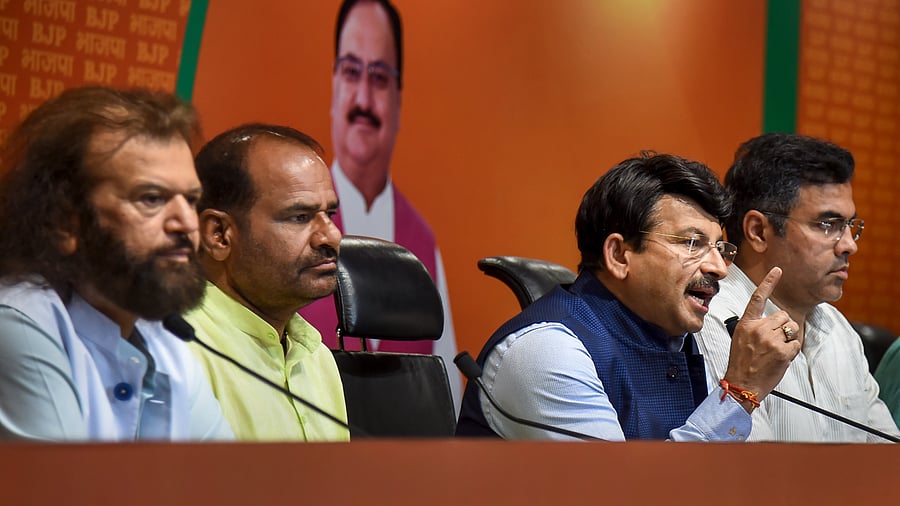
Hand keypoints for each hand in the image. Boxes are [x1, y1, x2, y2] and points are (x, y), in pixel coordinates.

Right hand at [721, 267, 799, 405]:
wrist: (743, 384)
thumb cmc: (741, 363)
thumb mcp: (740, 339)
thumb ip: (755, 327)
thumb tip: (774, 323)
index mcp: (746, 324)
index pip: (758, 298)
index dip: (769, 282)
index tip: (777, 270)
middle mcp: (758, 329)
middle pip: (783, 315)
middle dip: (784, 326)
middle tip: (775, 341)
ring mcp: (771, 340)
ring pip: (792, 328)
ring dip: (789, 337)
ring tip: (777, 349)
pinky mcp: (782, 351)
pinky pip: (796, 343)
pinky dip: (792, 351)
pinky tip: (780, 358)